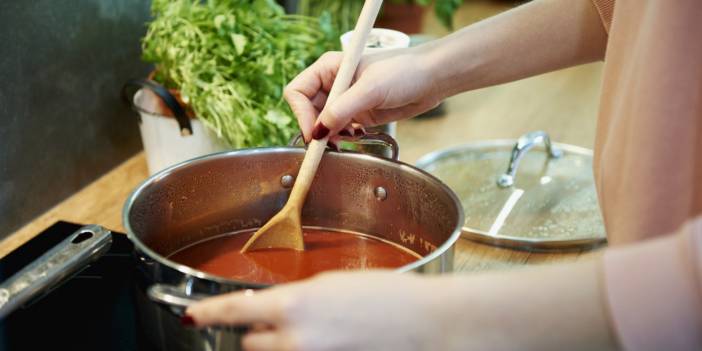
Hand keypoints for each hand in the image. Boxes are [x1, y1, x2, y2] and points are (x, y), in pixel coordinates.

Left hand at [185, 271, 445, 350]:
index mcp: (294, 305)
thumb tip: (276, 308)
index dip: (206, 313)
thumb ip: (297, 299)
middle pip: (250, 343)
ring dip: (279, 347)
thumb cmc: (388, 296)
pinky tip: (326, 341)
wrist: (425, 323)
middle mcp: (295, 340)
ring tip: (314, 333)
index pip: (233, 311)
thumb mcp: (332, 285)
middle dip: (258, 332)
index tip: (191, 315)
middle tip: (283, 320)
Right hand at [284, 48, 441, 141]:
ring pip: (322, 123)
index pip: (298, 92)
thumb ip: (342, 109)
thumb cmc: (404, 71)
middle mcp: (333, 84)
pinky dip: (342, 137)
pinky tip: (356, 136)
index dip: (301, 114)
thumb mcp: (371, 89)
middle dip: (315, 128)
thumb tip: (318, 131)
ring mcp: (345, 100)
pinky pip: (338, 130)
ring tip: (344, 139)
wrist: (432, 79)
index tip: (314, 134)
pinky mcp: (358, 114)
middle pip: (306, 110)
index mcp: (329, 68)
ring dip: (329, 135)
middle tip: (327, 144)